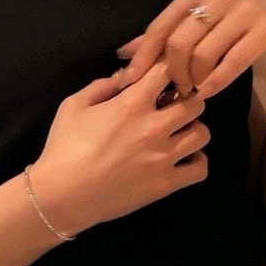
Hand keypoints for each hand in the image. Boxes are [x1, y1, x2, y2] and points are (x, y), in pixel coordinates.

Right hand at [29, 59, 210, 235]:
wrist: (63, 195)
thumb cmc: (64, 148)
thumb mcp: (73, 105)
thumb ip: (102, 86)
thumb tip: (125, 77)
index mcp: (132, 104)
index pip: (167, 72)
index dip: (167, 70)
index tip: (161, 78)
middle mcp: (154, 127)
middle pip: (195, 102)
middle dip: (186, 99)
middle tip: (173, 106)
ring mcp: (164, 157)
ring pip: (203, 133)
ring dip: (192, 128)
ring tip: (178, 132)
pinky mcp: (167, 184)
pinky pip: (200, 168)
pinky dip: (196, 161)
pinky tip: (182, 159)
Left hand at [114, 0, 265, 99]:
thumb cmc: (243, 12)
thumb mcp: (206, 11)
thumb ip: (170, 29)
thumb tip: (127, 51)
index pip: (160, 25)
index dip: (143, 56)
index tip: (130, 79)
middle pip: (178, 43)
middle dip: (171, 73)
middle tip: (174, 89)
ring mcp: (245, 11)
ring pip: (203, 54)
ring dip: (194, 80)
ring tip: (193, 91)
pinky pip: (233, 62)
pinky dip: (216, 82)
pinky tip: (210, 92)